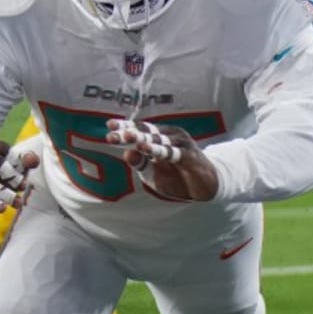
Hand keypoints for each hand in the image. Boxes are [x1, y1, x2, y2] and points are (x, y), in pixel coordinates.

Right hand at [0, 137, 38, 214]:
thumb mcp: (8, 163)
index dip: (14, 159)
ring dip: (4, 193)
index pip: (0, 147)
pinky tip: (3, 208)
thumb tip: (34, 161)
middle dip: (9, 174)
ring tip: (18, 202)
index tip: (25, 171)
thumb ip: (23, 160)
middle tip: (22, 185)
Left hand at [105, 118, 219, 201]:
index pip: (139, 130)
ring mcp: (181, 143)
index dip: (125, 127)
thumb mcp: (152, 174)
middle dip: (129, 133)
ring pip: (158, 140)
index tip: (109, 125)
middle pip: (146, 133)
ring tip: (128, 137)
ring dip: (143, 139)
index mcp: (159, 138)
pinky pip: (173, 152)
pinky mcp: (190, 155)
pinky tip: (147, 150)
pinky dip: (160, 150)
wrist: (203, 188)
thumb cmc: (176, 178)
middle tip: (113, 134)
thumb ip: (140, 164)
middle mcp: (169, 136)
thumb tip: (126, 154)